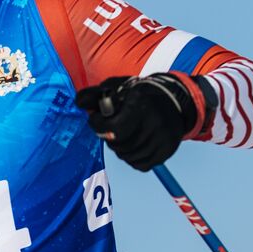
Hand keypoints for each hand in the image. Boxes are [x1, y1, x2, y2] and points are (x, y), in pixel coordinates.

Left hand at [75, 73, 214, 170]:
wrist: (174, 100)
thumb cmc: (139, 94)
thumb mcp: (117, 87)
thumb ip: (95, 95)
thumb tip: (78, 102)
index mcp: (141, 105)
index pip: (113, 129)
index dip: (98, 126)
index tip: (95, 120)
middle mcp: (155, 123)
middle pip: (119, 145)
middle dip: (108, 137)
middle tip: (110, 128)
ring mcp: (163, 139)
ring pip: (128, 157)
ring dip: (119, 148)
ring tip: (122, 135)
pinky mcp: (167, 151)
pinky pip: (140, 165)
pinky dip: (132, 158)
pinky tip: (133, 144)